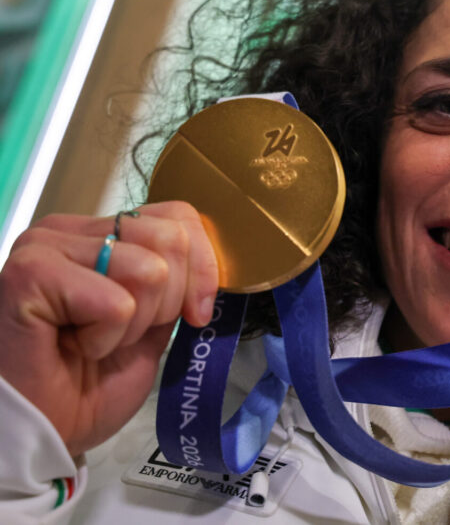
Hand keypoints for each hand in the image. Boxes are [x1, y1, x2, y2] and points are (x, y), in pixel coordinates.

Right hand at [0, 201, 217, 455]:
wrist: (43, 434)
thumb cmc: (87, 384)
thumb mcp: (153, 323)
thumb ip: (178, 283)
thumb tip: (218, 264)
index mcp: (98, 232)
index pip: (178, 216)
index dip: (202, 268)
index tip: (194, 315)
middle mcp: (67, 229)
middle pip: (170, 238)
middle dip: (165, 303)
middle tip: (121, 336)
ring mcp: (44, 246)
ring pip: (149, 270)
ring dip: (133, 325)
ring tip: (92, 343)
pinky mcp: (30, 274)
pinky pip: (116, 303)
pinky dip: (106, 339)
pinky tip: (71, 348)